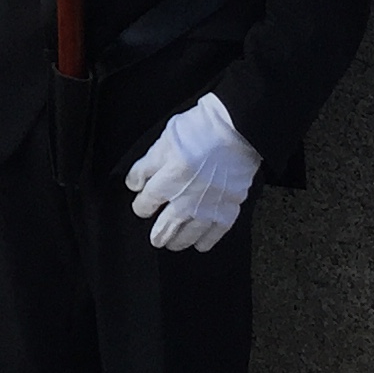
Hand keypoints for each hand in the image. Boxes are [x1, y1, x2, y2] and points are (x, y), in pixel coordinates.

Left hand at [126, 94, 261, 254]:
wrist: (238, 128)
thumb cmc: (202, 129)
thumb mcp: (166, 140)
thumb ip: (147, 165)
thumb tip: (135, 183)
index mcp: (170, 179)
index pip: (147, 202)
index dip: (141, 205)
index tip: (141, 206)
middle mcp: (188, 198)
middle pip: (166, 225)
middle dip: (158, 234)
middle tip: (156, 239)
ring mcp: (210, 206)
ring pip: (189, 234)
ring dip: (179, 241)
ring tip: (173, 243)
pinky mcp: (229, 208)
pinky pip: (215, 233)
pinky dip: (206, 241)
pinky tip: (200, 244)